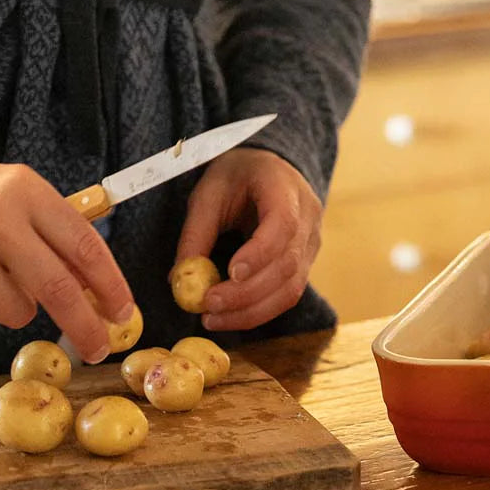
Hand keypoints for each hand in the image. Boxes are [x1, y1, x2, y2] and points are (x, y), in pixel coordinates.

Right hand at [0, 130, 133, 362]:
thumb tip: (99, 289)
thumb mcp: (23, 192)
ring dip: (21, 306)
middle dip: (86, 326)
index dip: (111, 285)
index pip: (83, 247)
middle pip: (57, 289)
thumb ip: (60, 233)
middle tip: (100, 348)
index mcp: (25, 193)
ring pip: (18, 312)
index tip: (124, 312)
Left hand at [175, 147, 321, 332]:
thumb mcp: (210, 192)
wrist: (267, 171)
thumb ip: (197, 232)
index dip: (260, 253)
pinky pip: (287, 295)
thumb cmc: (237, 177)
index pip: (284, 224)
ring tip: (212, 318)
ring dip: (251, 311)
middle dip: (247, 293)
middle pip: (287, 264)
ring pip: (291, 288)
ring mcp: (311, 244)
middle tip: (208, 305)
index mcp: (286, 188)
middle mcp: (308, 218)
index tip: (230, 273)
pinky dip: (258, 311)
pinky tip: (230, 316)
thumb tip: (179, 279)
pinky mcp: (304, 264)